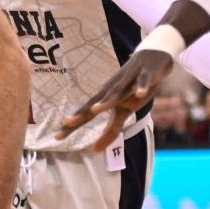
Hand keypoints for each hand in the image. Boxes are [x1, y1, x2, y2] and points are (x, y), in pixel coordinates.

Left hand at [59, 49, 175, 148]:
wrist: (152, 58)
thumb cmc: (133, 88)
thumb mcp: (124, 111)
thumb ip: (111, 130)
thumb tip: (96, 150)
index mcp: (105, 98)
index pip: (86, 114)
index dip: (73, 125)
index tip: (57, 137)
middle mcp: (112, 89)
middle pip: (95, 102)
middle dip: (82, 113)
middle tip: (67, 123)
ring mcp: (128, 81)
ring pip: (117, 91)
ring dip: (107, 100)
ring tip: (96, 110)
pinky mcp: (145, 75)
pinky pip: (143, 82)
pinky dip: (141, 87)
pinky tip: (139, 94)